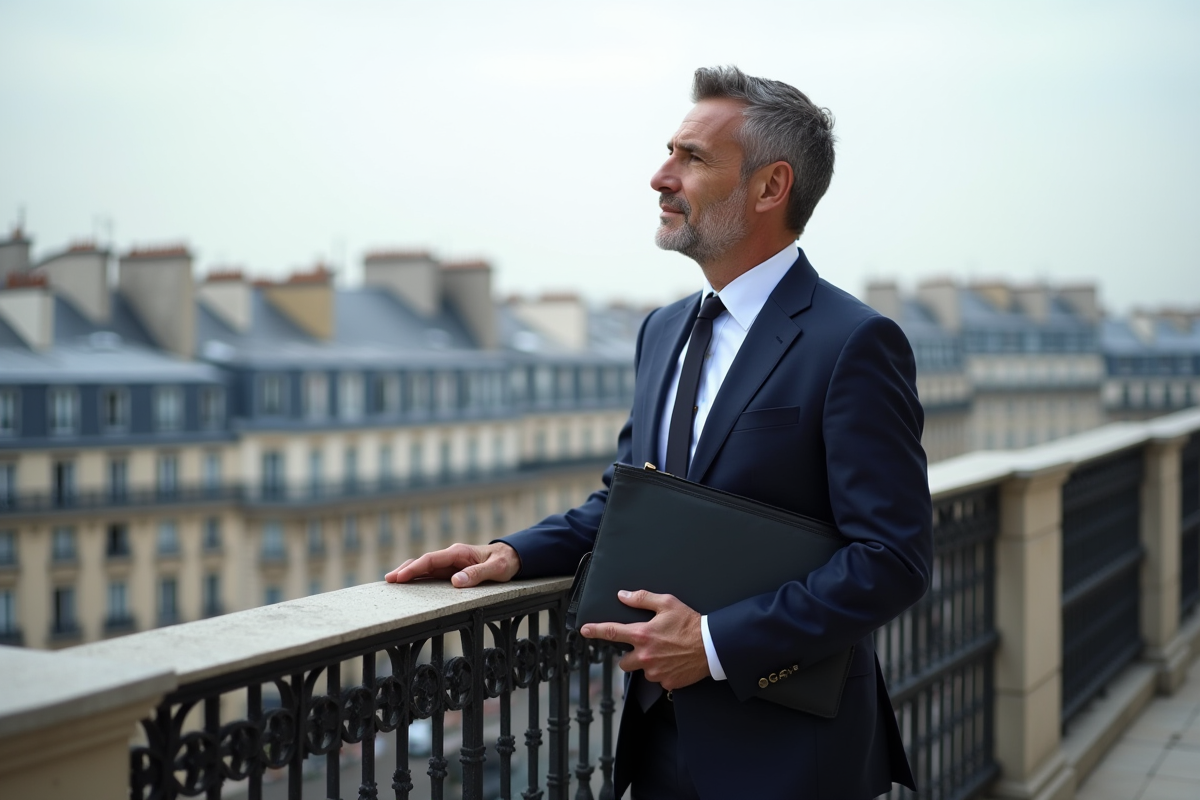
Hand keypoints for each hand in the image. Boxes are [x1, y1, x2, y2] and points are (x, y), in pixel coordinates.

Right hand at [384, 542, 520, 587]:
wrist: (512, 556)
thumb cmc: (505, 562)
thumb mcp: (496, 569)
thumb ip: (477, 574)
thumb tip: (455, 581)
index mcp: (459, 552)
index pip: (431, 559)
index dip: (415, 568)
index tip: (401, 576)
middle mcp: (452, 556)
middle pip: (424, 562)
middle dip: (406, 569)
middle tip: (389, 580)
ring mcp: (451, 563)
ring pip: (425, 567)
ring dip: (409, 573)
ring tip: (393, 582)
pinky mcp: (452, 570)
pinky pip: (432, 573)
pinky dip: (419, 577)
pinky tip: (410, 584)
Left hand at [580, 590, 708, 690]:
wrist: (712, 646)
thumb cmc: (690, 624)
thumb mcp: (667, 604)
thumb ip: (643, 599)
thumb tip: (624, 596)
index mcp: (642, 635)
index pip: (611, 632)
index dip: (595, 631)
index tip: (584, 630)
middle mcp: (645, 655)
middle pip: (623, 662)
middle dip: (630, 656)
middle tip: (646, 648)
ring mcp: (655, 671)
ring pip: (642, 670)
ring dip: (649, 664)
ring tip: (666, 654)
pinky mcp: (666, 683)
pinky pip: (658, 679)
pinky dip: (663, 672)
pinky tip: (674, 662)